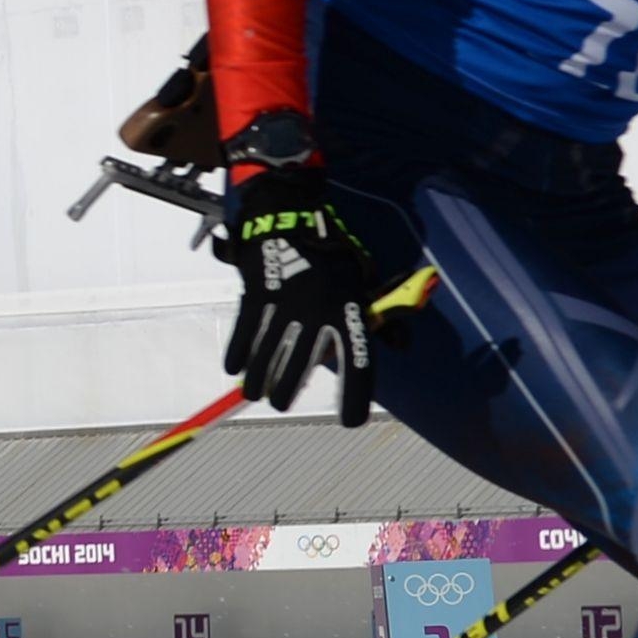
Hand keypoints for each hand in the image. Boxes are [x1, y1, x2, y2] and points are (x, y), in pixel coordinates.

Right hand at [219, 166, 384, 426]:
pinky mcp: (256, 294)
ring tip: (256, 392)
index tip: (350, 422)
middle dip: (289, 392)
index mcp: (349, 307)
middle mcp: (318, 310)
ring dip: (260, 380)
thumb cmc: (328, 252)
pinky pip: (244, 333)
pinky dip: (238, 354)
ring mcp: (284, 303)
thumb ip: (380, 317)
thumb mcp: (361, 279)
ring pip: (269, 356)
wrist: (287, 215)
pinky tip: (235, 369)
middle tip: (282, 402)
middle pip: (302, 368)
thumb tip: (402, 346)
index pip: (358, 361)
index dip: (355, 396)